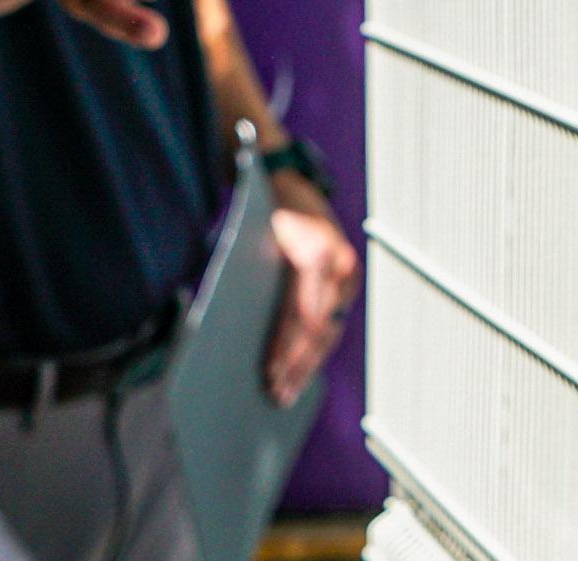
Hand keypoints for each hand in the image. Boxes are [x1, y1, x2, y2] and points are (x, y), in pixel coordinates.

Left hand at [263, 171, 359, 403]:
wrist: (291, 183)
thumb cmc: (264, 211)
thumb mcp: (254, 237)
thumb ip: (249, 275)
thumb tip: (229, 325)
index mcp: (317, 252)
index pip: (304, 313)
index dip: (288, 347)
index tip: (270, 372)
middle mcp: (340, 265)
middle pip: (320, 327)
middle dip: (297, 364)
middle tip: (276, 393)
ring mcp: (348, 274)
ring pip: (330, 329)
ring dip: (308, 364)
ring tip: (288, 392)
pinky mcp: (346, 281)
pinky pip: (333, 321)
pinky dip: (317, 348)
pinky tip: (303, 370)